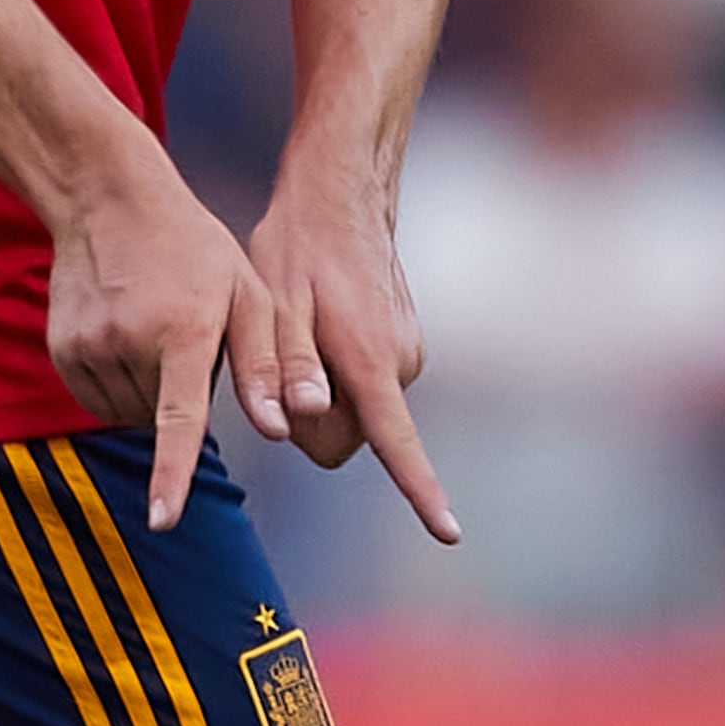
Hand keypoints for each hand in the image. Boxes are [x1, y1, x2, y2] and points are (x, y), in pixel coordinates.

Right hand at [47, 149, 282, 531]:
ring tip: (155, 330)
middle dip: (181, 395)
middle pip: (162, 419)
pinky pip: (98, 400)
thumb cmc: (192, 248)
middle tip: (187, 337)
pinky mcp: (62, 350)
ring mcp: (87, 346)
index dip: (172, 472)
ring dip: (149, 392)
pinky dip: (119, 385)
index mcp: (184, 329)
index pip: (179, 416)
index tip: (162, 519)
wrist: (109, 199)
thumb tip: (284, 429)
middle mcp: (128, 341)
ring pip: (129, 414)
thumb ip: (266, 366)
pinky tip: (127, 339)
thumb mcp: (247, 294)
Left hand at [249, 177, 459, 545]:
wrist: (343, 193)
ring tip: (305, 331)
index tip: (448, 532)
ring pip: (359, 415)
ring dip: (326, 395)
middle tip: (283, 364)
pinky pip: (367, 389)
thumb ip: (288, 363)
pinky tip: (324, 326)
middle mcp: (401, 364)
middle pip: (351, 440)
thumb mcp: (276, 301)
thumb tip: (307, 414)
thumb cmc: (299, 247)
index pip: (397, 443)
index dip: (420, 491)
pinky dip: (341, 375)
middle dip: (314, 423)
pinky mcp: (405, 346)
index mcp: (370, 361)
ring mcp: (408, 355)